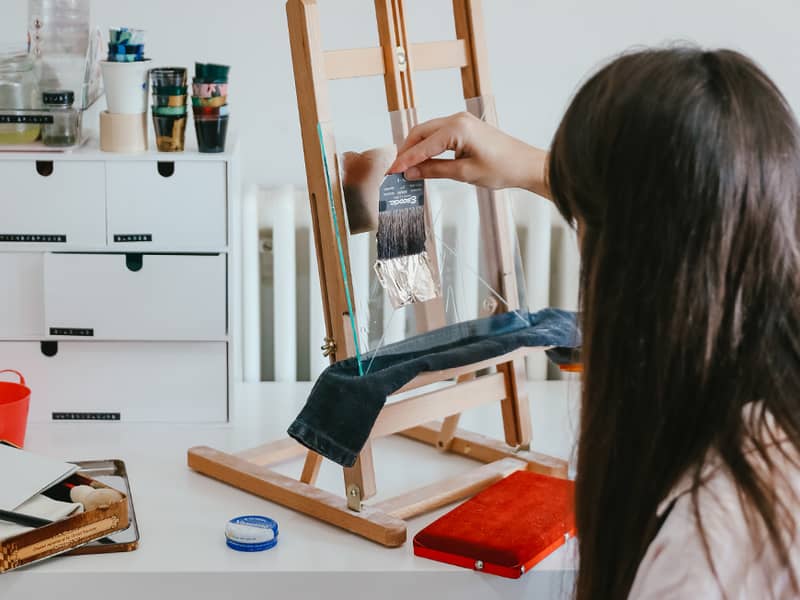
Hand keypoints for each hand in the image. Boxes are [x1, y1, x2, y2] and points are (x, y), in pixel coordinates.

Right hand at [388, 112, 549, 196]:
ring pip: (428, 133)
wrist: (525, 165)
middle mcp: (457, 119)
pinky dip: (428, 146)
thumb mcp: (464, 173)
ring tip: (405, 167)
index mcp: (457, 128)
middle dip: (406, 151)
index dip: (405, 160)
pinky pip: (439, 135)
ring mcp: (461, 121)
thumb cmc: (502, 168)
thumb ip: (434, 170)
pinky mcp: (464, 127)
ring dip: (416, 149)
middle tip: (394, 170)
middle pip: (420, 133)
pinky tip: (422, 160)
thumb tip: (411, 172)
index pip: (422, 145)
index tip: (391, 172)